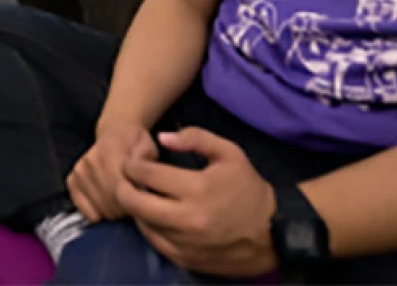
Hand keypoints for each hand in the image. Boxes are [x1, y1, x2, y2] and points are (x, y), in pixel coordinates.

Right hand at [67, 122, 157, 222]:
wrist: (116, 131)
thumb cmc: (136, 144)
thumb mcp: (149, 151)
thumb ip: (146, 171)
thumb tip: (142, 192)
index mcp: (111, 152)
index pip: (119, 189)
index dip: (132, 202)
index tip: (141, 204)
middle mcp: (91, 161)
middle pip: (108, 200)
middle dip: (123, 210)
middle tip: (132, 206)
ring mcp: (79, 170)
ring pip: (97, 206)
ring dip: (111, 212)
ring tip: (121, 204)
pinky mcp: (72, 179)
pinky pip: (81, 206)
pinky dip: (95, 212)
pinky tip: (105, 205)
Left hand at [116, 128, 278, 277]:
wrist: (273, 234)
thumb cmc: (247, 188)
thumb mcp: (229, 153)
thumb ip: (195, 139)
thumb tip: (161, 138)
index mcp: (197, 187)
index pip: (147, 174)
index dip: (132, 165)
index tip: (131, 162)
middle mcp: (187, 218)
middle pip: (134, 201)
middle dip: (123, 186)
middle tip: (124, 179)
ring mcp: (184, 242)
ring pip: (141, 223)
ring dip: (134, 207)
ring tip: (137, 195)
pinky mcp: (184, 259)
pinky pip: (153, 242)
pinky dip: (147, 227)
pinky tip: (151, 215)